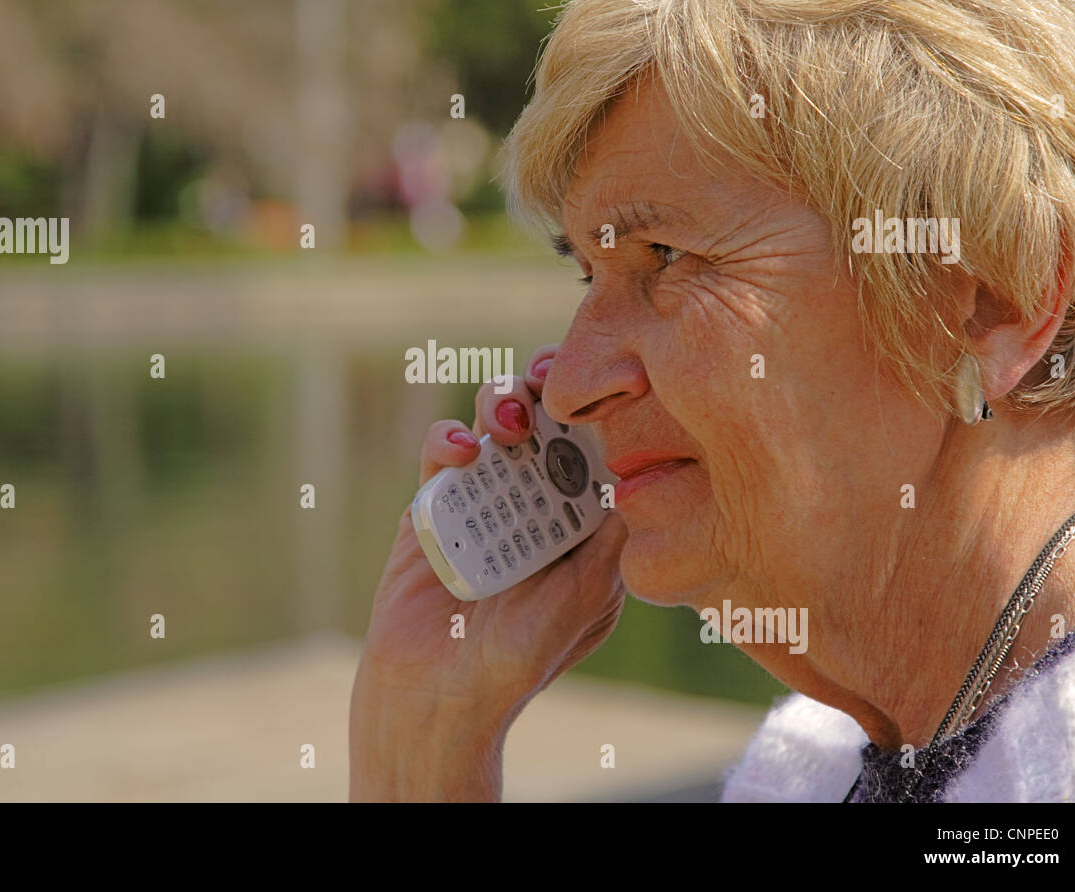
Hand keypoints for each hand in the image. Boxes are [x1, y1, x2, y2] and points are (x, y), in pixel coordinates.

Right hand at [349, 345, 627, 799]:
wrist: (435, 698)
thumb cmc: (519, 660)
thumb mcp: (586, 597)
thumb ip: (613, 535)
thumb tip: (640, 468)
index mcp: (583, 522)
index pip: (595, 445)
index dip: (599, 405)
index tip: (602, 376)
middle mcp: (535, 502)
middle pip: (545, 419)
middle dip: (547, 387)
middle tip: (547, 375)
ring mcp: (483, 497)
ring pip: (494, 422)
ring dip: (502, 401)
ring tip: (509, 415)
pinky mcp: (434, 503)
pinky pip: (443, 452)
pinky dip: (451, 438)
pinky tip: (463, 451)